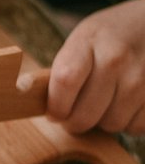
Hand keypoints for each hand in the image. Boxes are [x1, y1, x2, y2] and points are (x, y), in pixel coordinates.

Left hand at [47, 0, 144, 134]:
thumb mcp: (82, 39)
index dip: (55, 106)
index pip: (64, 82)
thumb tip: (30, 98)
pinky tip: (127, 103)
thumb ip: (63, 69)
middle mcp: (117, 58)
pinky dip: (129, 122)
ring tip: (106, 102)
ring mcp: (142, 76)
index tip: (54, 113)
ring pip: (111, 125)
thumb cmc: (110, 36)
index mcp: (89, 41)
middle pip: (84, 115)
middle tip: (76, 113)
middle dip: (75, 121)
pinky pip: (136, 127)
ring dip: (104, 121)